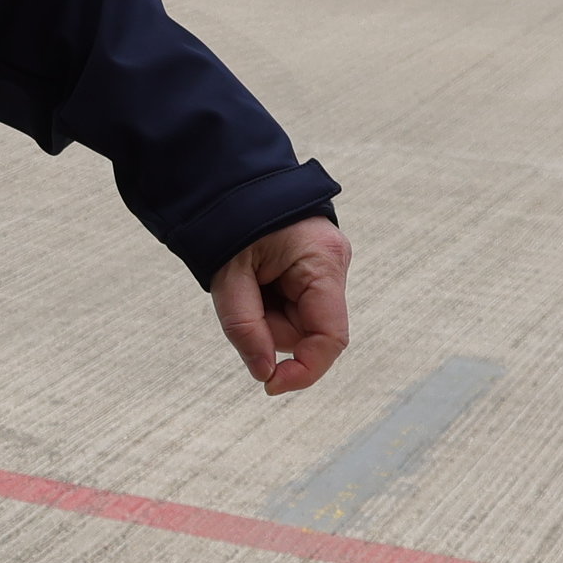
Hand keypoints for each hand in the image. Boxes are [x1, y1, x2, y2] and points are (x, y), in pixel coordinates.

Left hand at [210, 215, 351, 393]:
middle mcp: (334, 264)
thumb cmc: (231, 218)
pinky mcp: (314, 267)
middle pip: (306, 330)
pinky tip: (256, 277)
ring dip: (266, 314)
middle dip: (269, 328)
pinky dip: (269, 302)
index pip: (330, 337)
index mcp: (322, 262)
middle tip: (241, 293)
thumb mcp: (229, 275)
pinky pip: (293, 303)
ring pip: (296, 320)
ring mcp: (326, 265)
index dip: (305, 370)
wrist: (230, 178)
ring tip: (247, 277)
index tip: (270, 384)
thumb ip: (245, 327)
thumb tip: (264, 373)